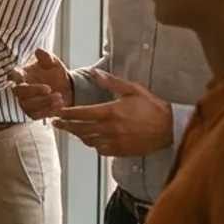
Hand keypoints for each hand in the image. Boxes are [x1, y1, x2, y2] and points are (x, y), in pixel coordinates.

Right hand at [11, 48, 72, 119]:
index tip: (20, 77)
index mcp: (22, 74)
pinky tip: (58, 105)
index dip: (14, 77)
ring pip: (27, 105)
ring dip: (43, 102)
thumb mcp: (54, 63)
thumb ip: (47, 57)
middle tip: (49, 89)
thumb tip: (39, 50)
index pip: (12, 75)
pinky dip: (47, 111)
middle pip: (19, 92)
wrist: (67, 89)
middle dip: (33, 91)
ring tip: (59, 97)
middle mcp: (21, 89)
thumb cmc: (56, 74)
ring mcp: (25, 102)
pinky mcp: (32, 113)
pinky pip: (36, 115)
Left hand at [50, 70, 174, 156]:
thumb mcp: (132, 89)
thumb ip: (111, 82)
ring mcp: (115, 142)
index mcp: (111, 112)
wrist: (169, 128)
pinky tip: (90, 139)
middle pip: (81, 129)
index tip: (56, 113)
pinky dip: (92, 144)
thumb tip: (95, 73)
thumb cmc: (151, 106)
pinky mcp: (121, 151)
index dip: (66, 114)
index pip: (81, 113)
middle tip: (55, 123)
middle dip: (66, 126)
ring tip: (71, 129)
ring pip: (89, 140)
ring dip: (78, 135)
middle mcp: (111, 128)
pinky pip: (100, 150)